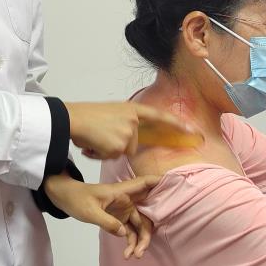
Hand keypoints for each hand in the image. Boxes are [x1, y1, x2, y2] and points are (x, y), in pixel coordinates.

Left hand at [42, 173, 161, 259]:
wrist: (67, 199)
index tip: (174, 187)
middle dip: (147, 231)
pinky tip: (126, 254)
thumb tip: (123, 233)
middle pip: (146, 212)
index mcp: (123, 191)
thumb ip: (108, 222)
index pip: (145, 183)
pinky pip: (130, 232)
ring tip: (134, 256)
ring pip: (140, 225)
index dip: (161, 183)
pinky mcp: (119, 219)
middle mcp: (128, 199)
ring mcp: (125, 210)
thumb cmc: (79, 199)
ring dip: (139, 241)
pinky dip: (130, 242)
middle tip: (142, 250)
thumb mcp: (91, 212)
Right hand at [66, 101, 199, 159]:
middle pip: (134, 143)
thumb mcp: (113, 114)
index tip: (192, 130)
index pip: (159, 116)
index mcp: (132, 109)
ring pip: (123, 151)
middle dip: (119, 145)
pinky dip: (102, 155)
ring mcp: (128, 132)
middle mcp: (134, 119)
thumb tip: (130, 140)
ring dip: (109, 150)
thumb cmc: (89, 117)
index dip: (176, 124)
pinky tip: (94, 145)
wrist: (74, 119)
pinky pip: (113, 157)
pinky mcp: (120, 145)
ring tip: (96, 139)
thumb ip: (127, 123)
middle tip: (102, 136)